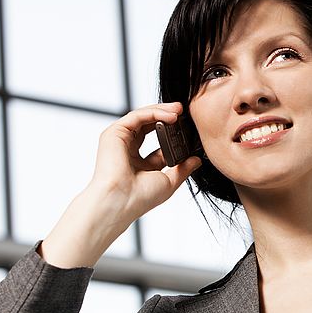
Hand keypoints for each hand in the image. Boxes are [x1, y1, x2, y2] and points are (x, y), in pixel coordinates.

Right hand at [87, 102, 202, 226]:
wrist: (122, 202)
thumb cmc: (140, 198)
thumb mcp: (168, 181)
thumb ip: (183, 169)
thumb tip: (197, 160)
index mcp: (138, 163)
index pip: (158, 142)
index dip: (174, 134)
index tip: (189, 130)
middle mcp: (127, 150)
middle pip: (149, 125)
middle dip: (167, 116)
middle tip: (184, 112)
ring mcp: (119, 141)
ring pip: (142, 117)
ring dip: (162, 111)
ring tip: (179, 110)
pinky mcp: (114, 133)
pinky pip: (137, 116)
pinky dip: (154, 113)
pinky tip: (170, 116)